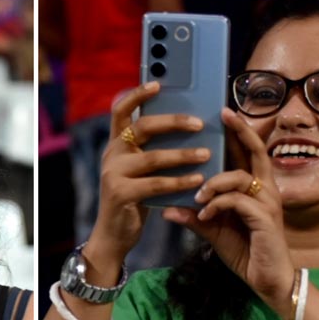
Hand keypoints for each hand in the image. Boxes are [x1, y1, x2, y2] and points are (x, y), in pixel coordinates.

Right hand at [88, 82, 209, 264]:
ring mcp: (114, 174)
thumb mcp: (139, 171)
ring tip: (207, 153)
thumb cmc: (134, 200)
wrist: (113, 235)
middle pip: (142, 127)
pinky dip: (179, 181)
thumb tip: (186, 128)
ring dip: (183, 154)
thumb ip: (151, 151)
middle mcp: (112, 155)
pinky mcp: (121, 193)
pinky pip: (156, 184)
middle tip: (199, 123)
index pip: (120, 110)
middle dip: (173, 122)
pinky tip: (198, 179)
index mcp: (116, 145)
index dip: (137, 94)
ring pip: (153, 157)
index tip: (158, 84)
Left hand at [163, 108, 294, 315]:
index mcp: (254, 188)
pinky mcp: (265, 218)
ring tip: (197, 196)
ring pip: (240, 177)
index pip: (246, 153)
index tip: (222, 112)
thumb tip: (167, 208)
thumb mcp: (214, 231)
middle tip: (223, 114)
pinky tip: (203, 214)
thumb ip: (194, 217)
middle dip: (240, 131)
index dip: (237, 132)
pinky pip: (237, 201)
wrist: (267, 280)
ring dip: (214, 183)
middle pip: (256, 151)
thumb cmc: (244, 251)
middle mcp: (266, 189)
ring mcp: (268, 203)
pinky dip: (217, 205)